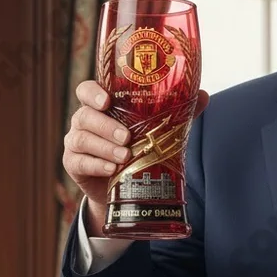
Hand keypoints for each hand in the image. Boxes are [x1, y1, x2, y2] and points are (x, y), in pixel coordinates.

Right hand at [62, 80, 208, 231]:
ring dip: (104, 147)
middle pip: (84, 115)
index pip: (86, 90)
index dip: (93, 93)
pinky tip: (112, 169)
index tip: (108, 101)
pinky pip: (80, 162)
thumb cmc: (136, 148)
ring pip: (82, 138)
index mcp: (100, 106)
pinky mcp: (73, 164)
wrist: (121, 186)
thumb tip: (203, 95)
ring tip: (124, 156)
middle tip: (127, 137)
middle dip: (105, 125)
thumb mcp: (154, 130)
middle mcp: (84, 120)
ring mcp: (76, 142)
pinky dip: (96, 165)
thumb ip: (176, 113)